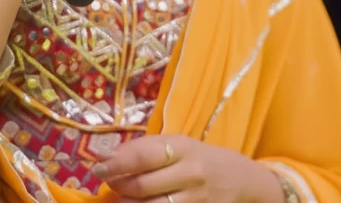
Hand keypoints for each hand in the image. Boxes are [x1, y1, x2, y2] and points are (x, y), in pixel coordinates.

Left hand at [94, 135, 282, 202]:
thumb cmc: (201, 157)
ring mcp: (196, 200)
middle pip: (144, 186)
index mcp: (183, 148)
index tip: (97, 167)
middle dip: (118, 186)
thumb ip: (148, 148)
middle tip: (107, 182)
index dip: (116, 163)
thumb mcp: (179, 143)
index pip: (143, 156)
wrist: (242, 181)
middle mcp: (190, 174)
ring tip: (120, 198)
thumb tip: (110, 155)